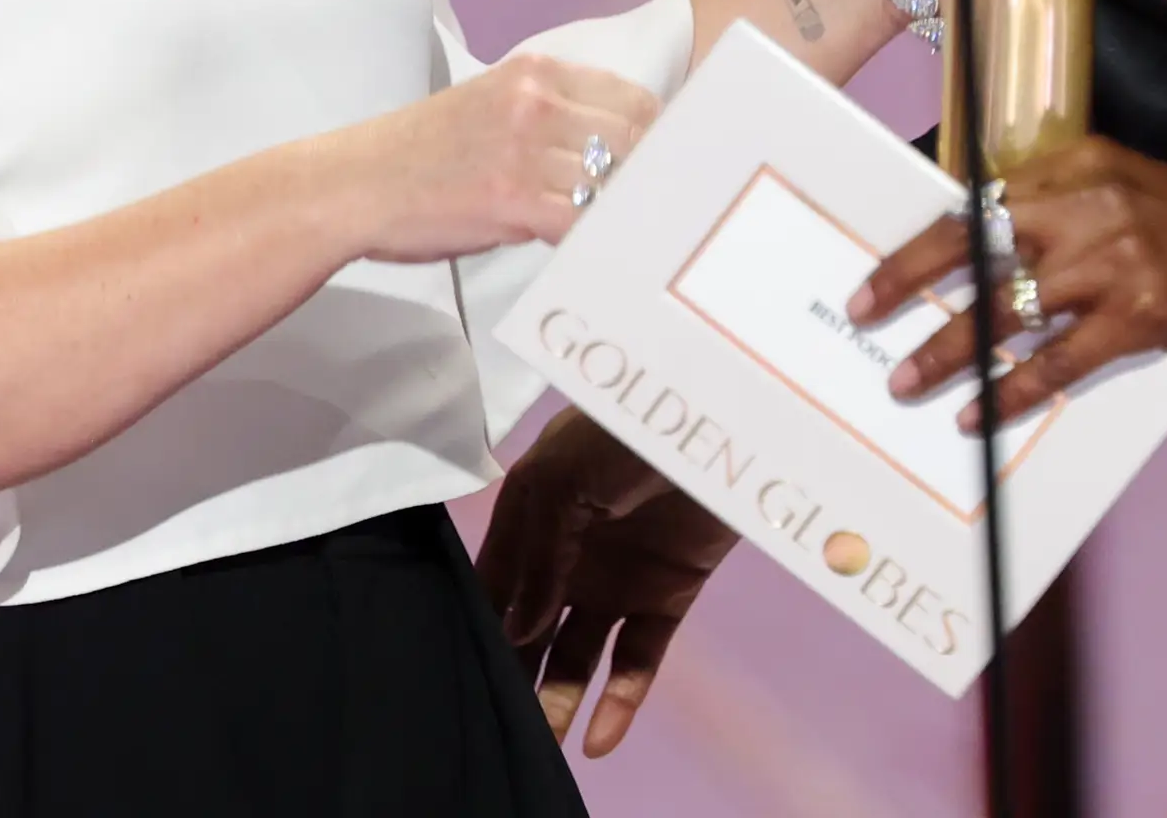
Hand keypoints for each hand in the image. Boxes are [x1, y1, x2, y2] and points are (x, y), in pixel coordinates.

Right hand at [344, 55, 658, 265]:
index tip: (664, 169)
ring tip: (627, 238)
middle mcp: (536, 99)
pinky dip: (593, 238)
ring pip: (611, 180)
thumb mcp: (491, 107)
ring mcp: (524, 147)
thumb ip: (549, 120)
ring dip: (622, 212)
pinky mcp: (510, 196)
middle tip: (656, 211)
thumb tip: (614, 157)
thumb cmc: (421, 154)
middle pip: (636, 137)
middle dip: (649, 177)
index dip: (657, 138)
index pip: (633, 98)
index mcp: (535, 71)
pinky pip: (580, 220)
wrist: (354, 184)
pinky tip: (589, 252)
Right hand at [479, 409, 740, 755]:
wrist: (715, 418)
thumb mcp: (560, 479)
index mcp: (531, 517)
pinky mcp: (666, 596)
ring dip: (558, 699)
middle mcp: (567, 556)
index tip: (452, 676)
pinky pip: (638, 659)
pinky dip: (621, 701)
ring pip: (576, 654)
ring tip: (540, 748)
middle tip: (491, 725)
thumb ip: (537, 556)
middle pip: (531, 629)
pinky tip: (599, 741)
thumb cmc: (621, 431)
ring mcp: (616, 579)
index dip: (477, 627)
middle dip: (512, 674)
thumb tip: (518, 632)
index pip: (493, 585)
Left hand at [850, 137, 1166, 426]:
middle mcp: (1092, 205)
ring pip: (1010, 308)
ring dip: (952, 349)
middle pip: (980, 243)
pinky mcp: (1142, 316)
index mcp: (1079, 166)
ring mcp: (1117, 261)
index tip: (876, 280)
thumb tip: (969, 251)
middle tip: (868, 318)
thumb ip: (1055, 211)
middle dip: (915, 282)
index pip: (980, 201)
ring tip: (909, 381)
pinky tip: (978, 413)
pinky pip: (1058, 360)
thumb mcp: (1118, 194)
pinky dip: (1011, 390)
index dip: (922, 243)